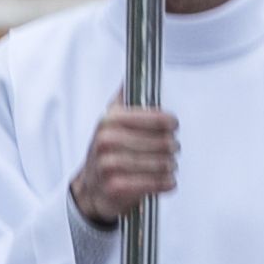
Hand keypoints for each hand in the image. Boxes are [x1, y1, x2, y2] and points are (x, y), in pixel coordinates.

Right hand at [69, 105, 177, 227]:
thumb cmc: (105, 152)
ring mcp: (110, 165)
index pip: (153, 117)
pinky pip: (154, 183)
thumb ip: (122, 99)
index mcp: (109, 121)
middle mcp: (107, 141)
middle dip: (172, 146)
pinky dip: (166, 182)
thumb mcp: (109, 122)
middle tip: (173, 148)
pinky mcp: (116, 187)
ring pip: (160, 163)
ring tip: (170, 165)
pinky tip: (169, 180)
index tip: (173, 125)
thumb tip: (129, 75)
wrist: (89, 188)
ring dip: (170, 165)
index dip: (169, 121)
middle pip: (161, 142)